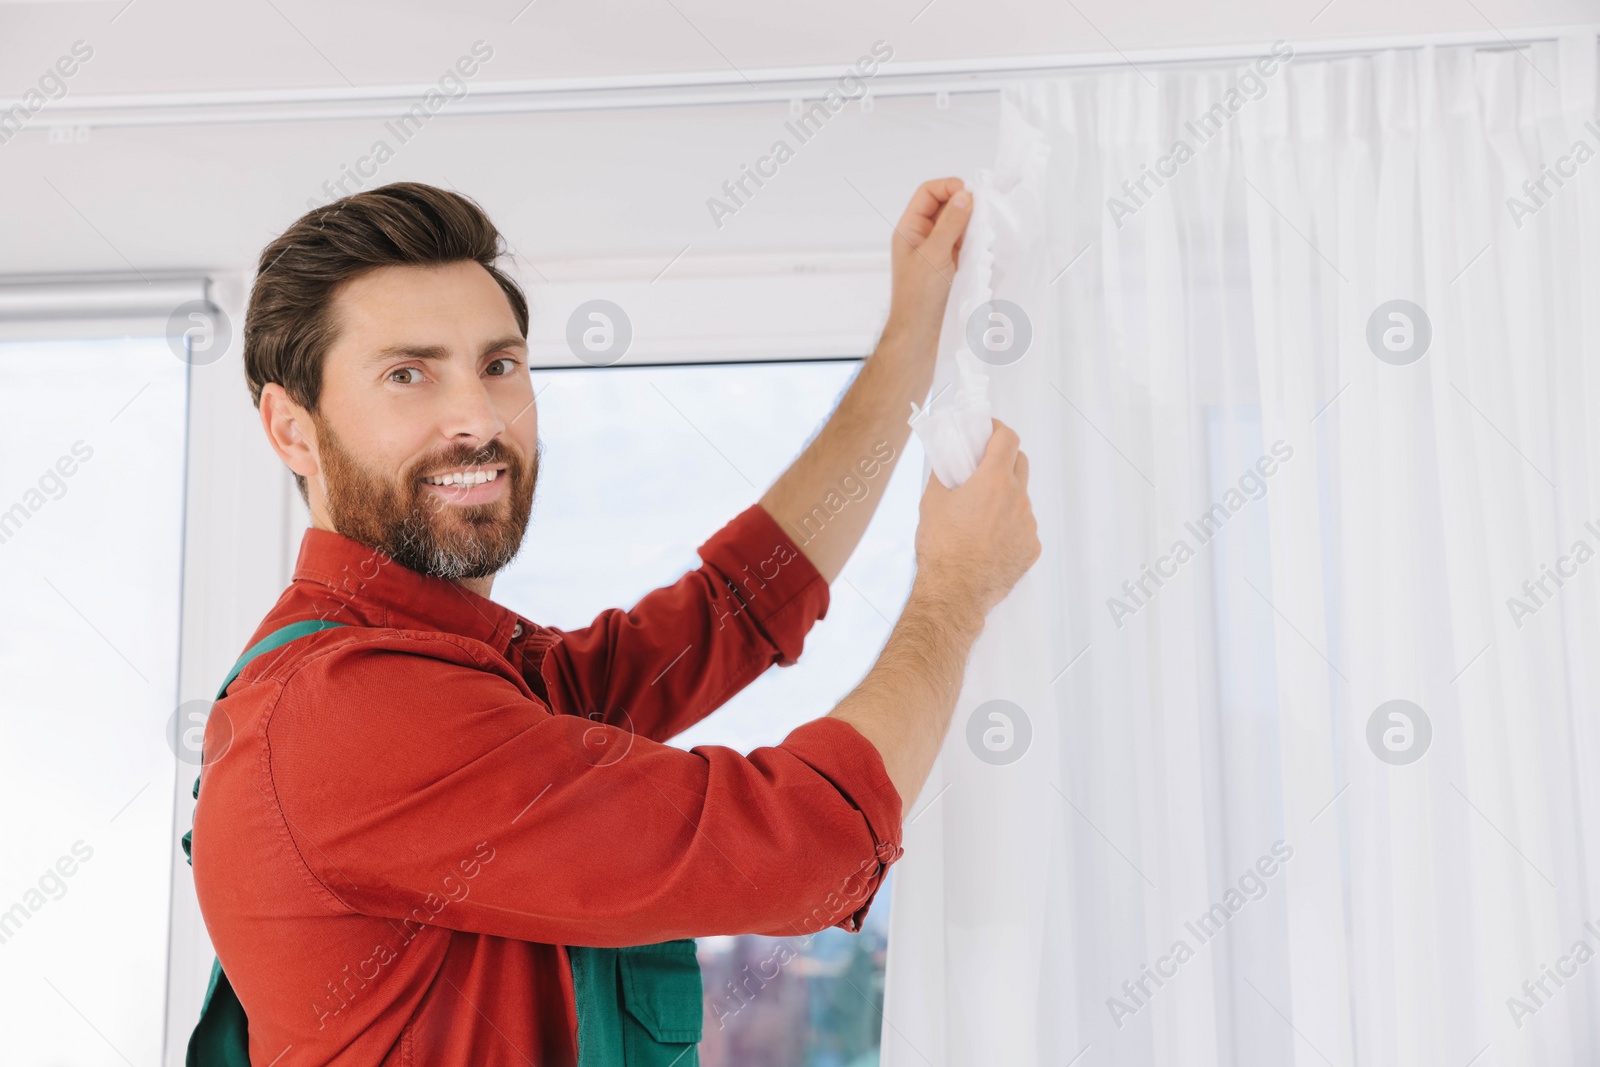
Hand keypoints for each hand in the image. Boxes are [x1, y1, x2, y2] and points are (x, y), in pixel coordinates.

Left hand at [887, 178, 972, 341]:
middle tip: (985, 211)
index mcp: (910, 230)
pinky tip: (988, 248)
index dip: (949, 187)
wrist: (921, 339)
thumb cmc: (919, 301)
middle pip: (947, 206)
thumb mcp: (935, 255)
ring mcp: (940, 253)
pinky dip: (979, 243)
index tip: (971, 193)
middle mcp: (924, 238)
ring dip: (975, 225)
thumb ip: (951, 224)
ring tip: (986, 231)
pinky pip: (969, 246)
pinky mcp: (954, 268)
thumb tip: (965, 195)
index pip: (928, 193)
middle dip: (966, 205)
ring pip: (961, 226)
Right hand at [913, 420, 1040, 619]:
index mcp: (993, 482)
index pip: (1008, 439)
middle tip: (984, 468)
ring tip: (981, 515)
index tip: (988, 431)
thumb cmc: (942, 549)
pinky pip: (1023, 527)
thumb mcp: (931, 503)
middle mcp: (1017, 499)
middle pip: (1020, 463)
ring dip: (1006, 496)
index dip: (998, 430)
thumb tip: (945, 460)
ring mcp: (1028, 525)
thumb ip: (941, 474)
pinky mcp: (1031, 547)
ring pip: (1021, 498)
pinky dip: (1010, 526)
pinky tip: (989, 540)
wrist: (955, 592)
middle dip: (1004, 458)